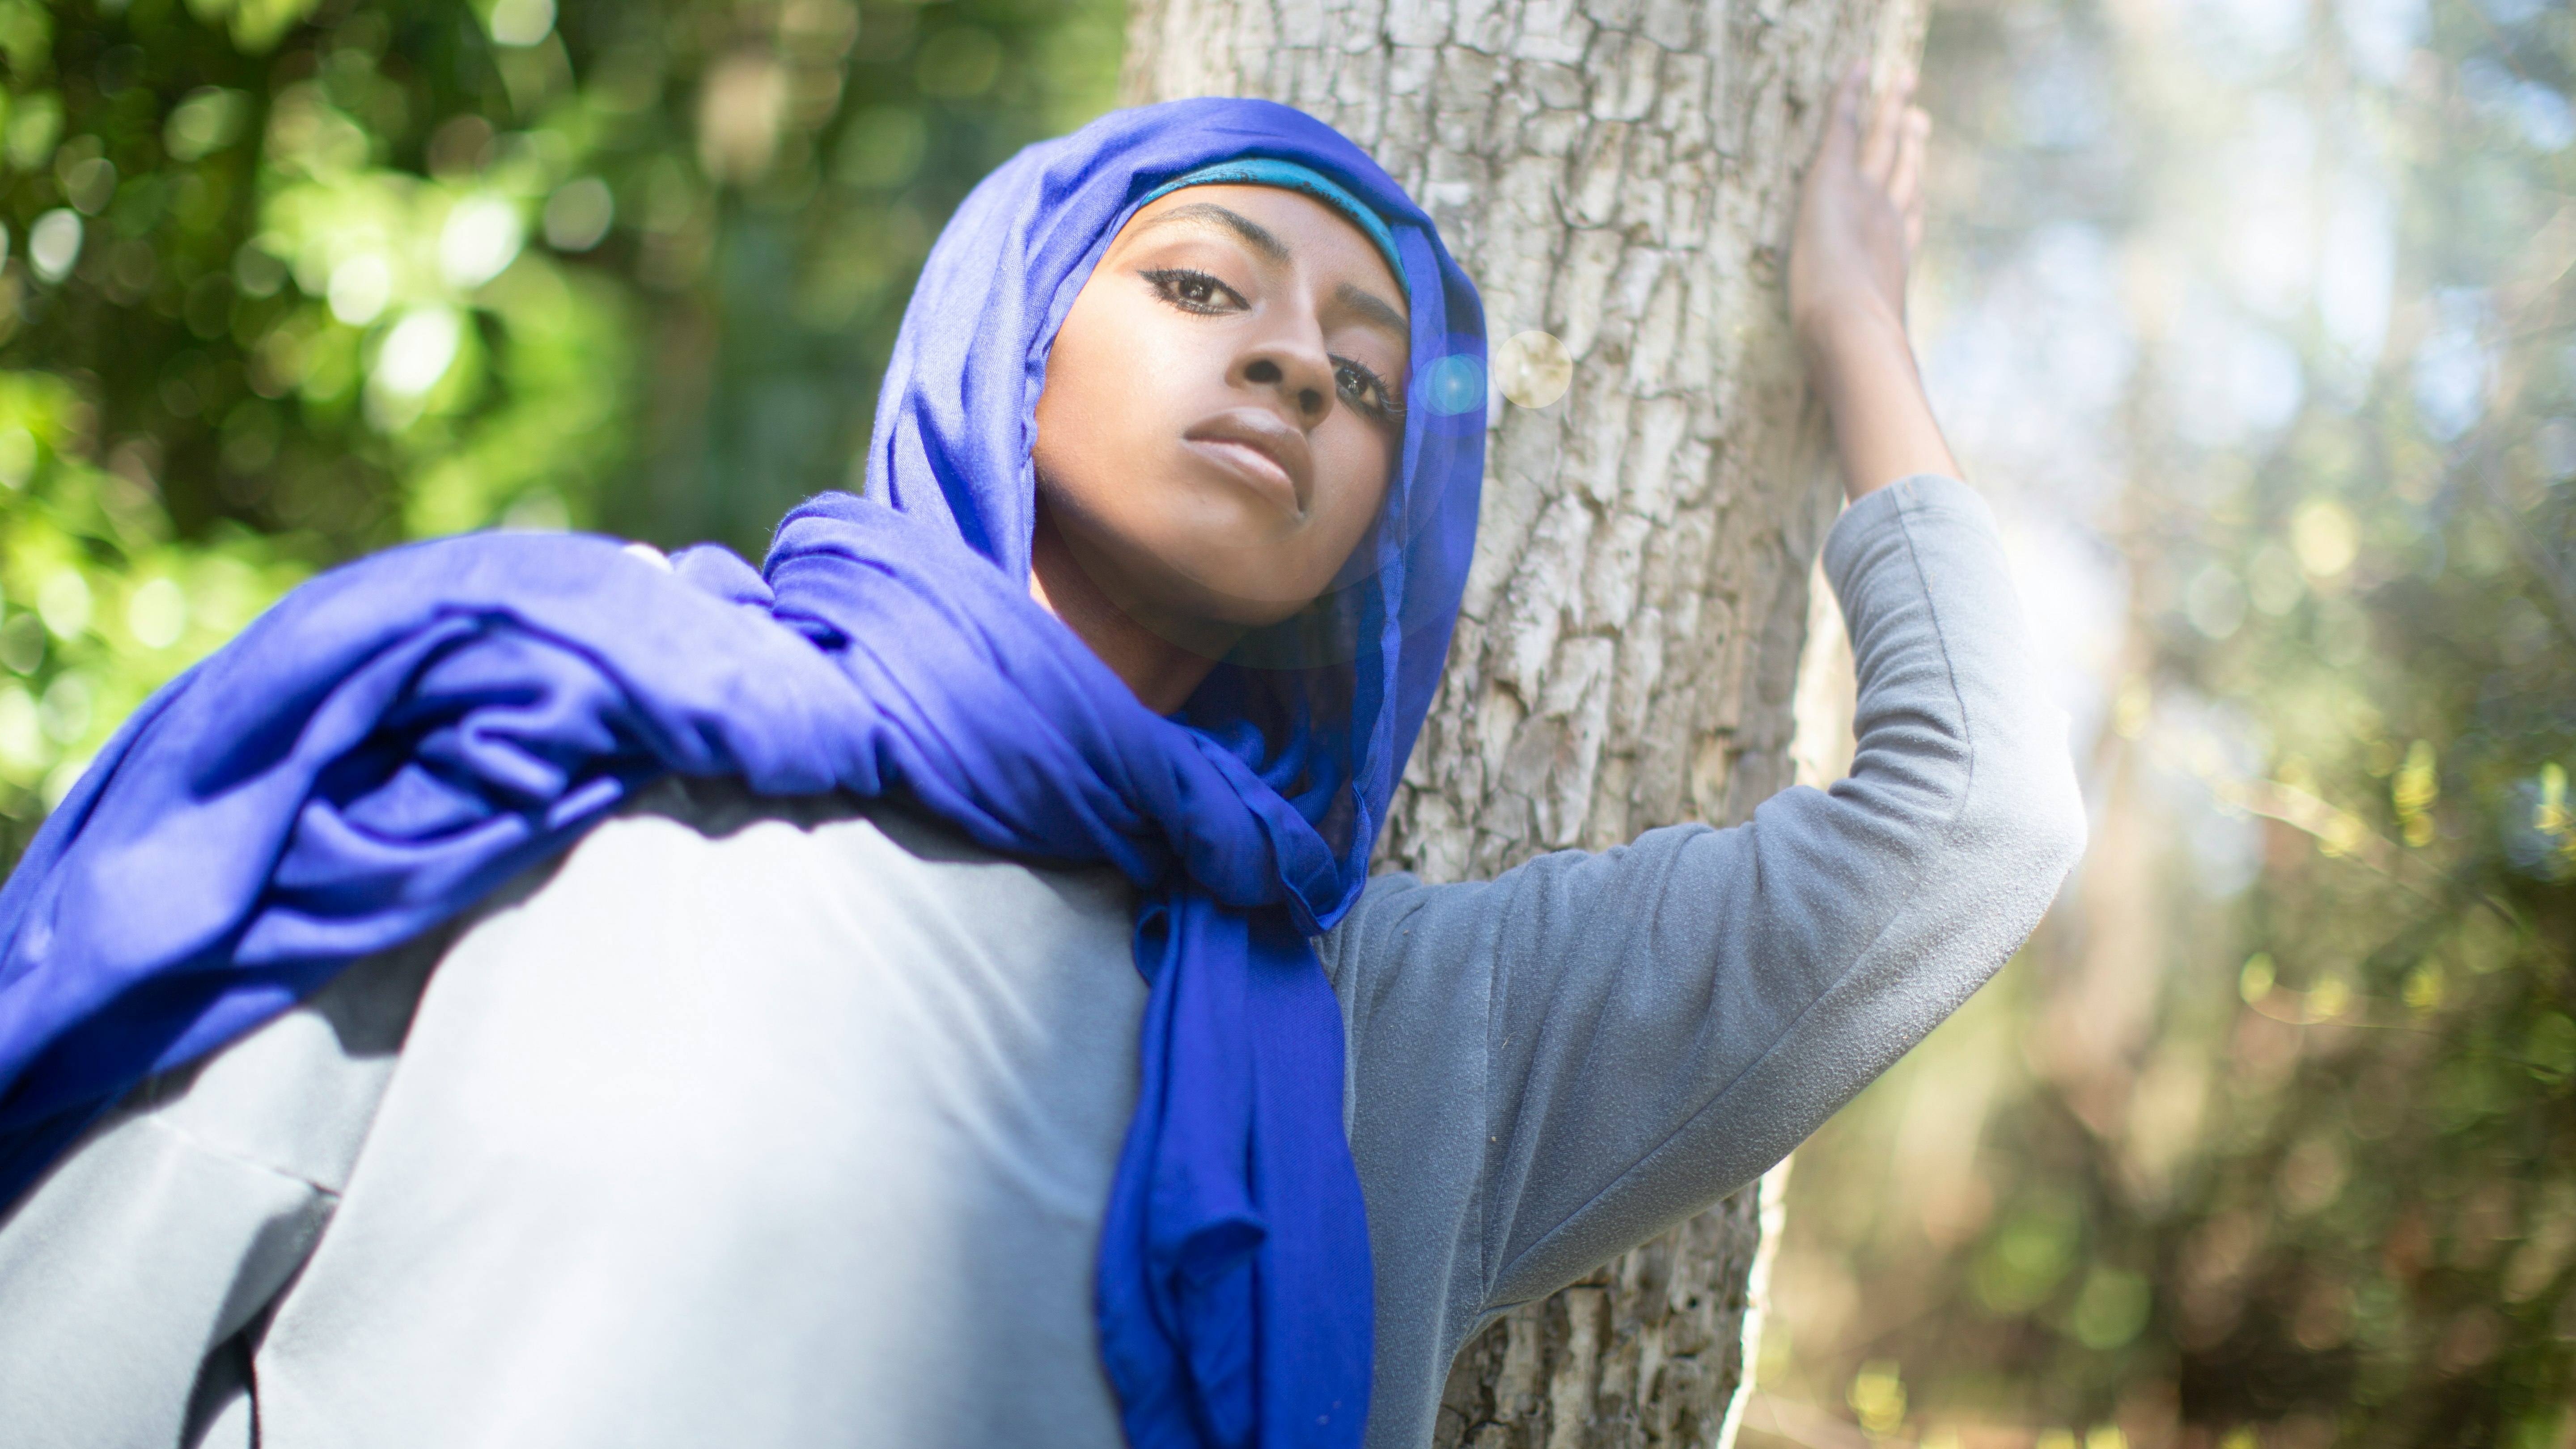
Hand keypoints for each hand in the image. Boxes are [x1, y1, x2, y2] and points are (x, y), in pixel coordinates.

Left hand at [1788, 64, 1957, 500]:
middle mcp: (1887, 237)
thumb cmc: (1863, 384)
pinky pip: (1842, 125)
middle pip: (1903, 181)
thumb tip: (1906, 498)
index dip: (1913, 207)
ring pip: (1881, 146)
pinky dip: (1850, 94)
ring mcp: (1865, 206)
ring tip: (1898, 84)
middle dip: (1908, 148)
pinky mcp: (1836, 184)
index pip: (1906, 233)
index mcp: (1891, 280)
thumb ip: (1891, 443)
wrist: (1850, 347)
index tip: (1918, 189)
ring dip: (1888, 114)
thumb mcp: (1877, 409)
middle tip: (1916, 114)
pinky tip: (1854, 67)